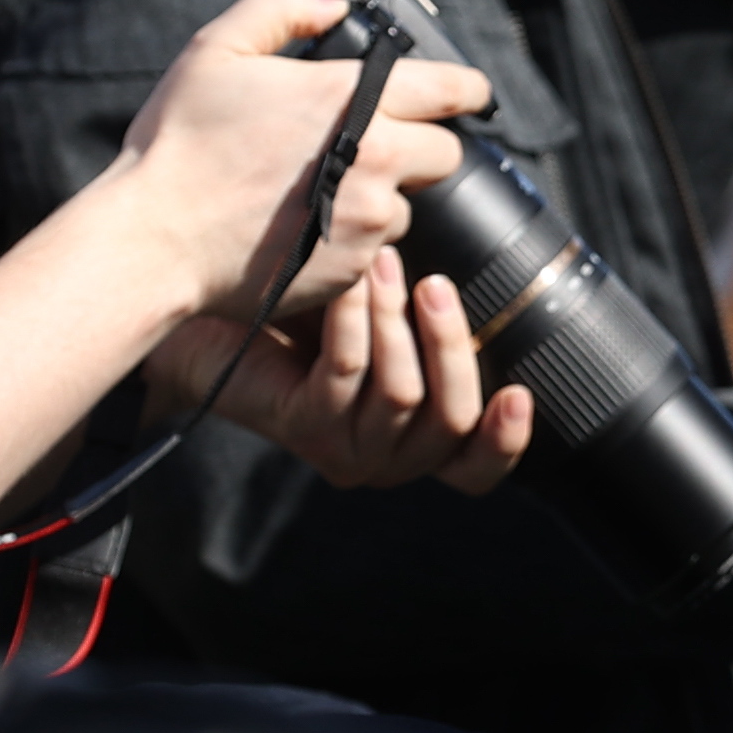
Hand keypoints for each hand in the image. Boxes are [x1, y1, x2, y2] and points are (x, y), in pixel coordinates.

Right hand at [114, 0, 491, 323]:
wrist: (152, 240)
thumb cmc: (178, 141)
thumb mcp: (216, 49)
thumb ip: (280, 9)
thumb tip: (332, 8)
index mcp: (352, 99)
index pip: (451, 89)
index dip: (469, 89)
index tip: (472, 93)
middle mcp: (376, 161)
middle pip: (446, 154)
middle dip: (423, 145)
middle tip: (380, 144)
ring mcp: (367, 222)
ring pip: (407, 206)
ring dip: (382, 197)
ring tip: (323, 192)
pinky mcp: (351, 270)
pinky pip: (374, 251)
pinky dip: (352, 239)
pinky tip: (302, 227)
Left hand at [176, 248, 529, 493]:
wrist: (211, 329)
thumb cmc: (304, 318)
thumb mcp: (386, 320)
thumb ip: (431, 319)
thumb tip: (480, 267)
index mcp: (417, 443)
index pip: (475, 470)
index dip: (506, 440)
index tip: (520, 391)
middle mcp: (387, 461)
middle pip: (451, 421)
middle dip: (451, 346)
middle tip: (435, 284)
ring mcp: (345, 452)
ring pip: (402, 392)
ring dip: (396, 319)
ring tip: (382, 262)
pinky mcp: (303, 429)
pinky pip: (348, 371)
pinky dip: (355, 317)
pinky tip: (350, 279)